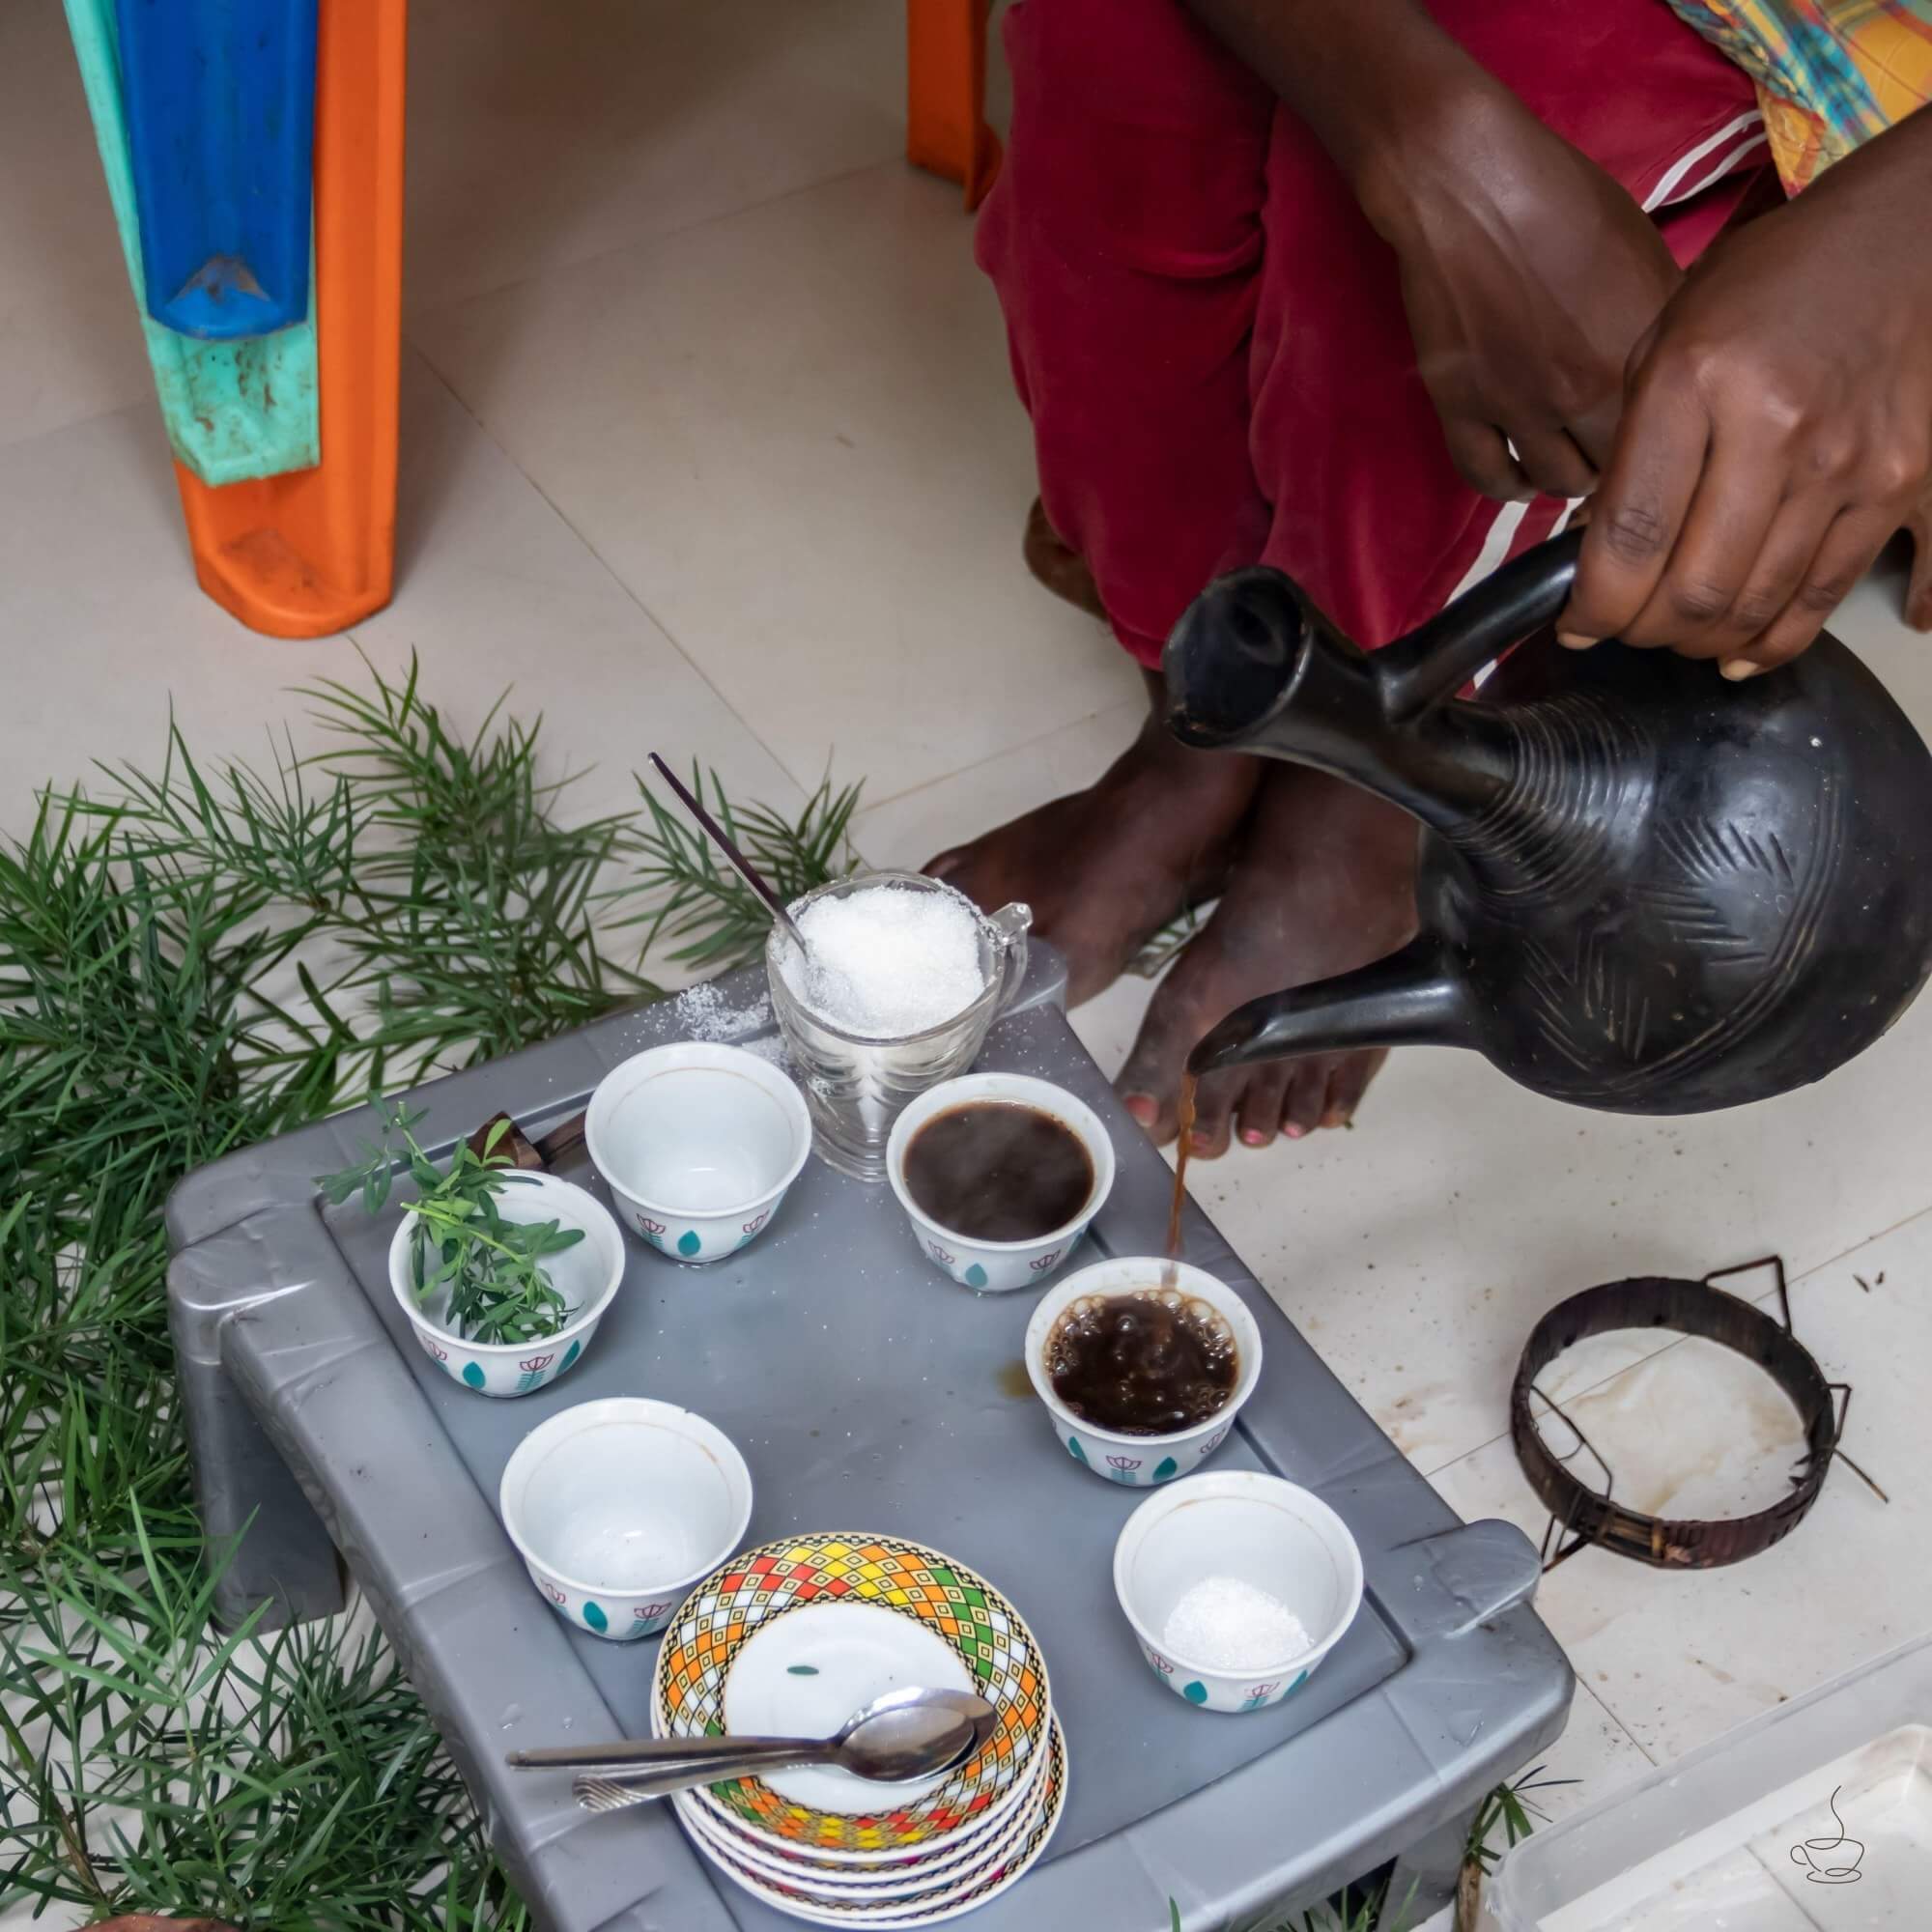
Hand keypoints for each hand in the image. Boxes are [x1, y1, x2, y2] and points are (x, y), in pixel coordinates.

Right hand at [1364, 88, 1681, 502]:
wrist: (1471, 186)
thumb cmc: (1567, 202)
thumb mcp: (1645, 253)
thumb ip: (1663, 324)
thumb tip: (1679, 370)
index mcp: (1641, 353)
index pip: (1674, 438)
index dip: (1673, 448)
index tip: (1668, 445)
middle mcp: (1583, 392)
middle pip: (1615, 471)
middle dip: (1622, 470)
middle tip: (1618, 457)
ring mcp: (1517, 406)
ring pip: (1552, 483)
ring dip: (1566, 480)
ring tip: (1571, 465)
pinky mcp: (1461, 406)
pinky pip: (1486, 476)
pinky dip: (1506, 485)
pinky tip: (1519, 476)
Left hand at [1562, 110, 1931, 672]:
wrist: (1903, 239)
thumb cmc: (1766, 286)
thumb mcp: (1666, 341)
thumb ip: (1630, 447)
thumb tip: (1600, 553)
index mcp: (1699, 383)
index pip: (1631, 538)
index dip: (1594, 606)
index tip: (1576, 624)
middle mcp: (1780, 431)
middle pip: (1697, 591)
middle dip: (1645, 633)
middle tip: (1628, 628)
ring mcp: (1852, 464)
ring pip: (1760, 608)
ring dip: (1705, 642)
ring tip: (1679, 632)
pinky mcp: (1904, 485)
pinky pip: (1831, 595)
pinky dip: (1779, 641)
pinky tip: (1745, 654)